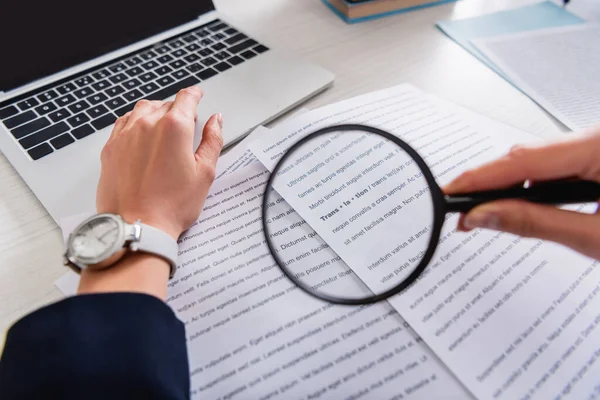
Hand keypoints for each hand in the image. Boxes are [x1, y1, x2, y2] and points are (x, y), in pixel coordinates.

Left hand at [79, 87, 221, 299]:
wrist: (138, 226)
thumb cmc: (171, 206)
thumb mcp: (205, 172)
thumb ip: (213, 140)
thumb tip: (216, 121)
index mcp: (175, 127)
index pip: (186, 98)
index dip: (195, 94)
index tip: (197, 95)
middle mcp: (147, 124)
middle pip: (165, 104)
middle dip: (177, 109)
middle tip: (186, 122)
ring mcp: (125, 135)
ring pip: (142, 110)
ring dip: (155, 112)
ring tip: (163, 126)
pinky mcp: (110, 148)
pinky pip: (123, 124)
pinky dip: (135, 123)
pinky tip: (140, 134)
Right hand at [444, 129, 599, 259]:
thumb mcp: (596, 237)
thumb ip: (538, 223)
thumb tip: (487, 215)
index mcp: (599, 147)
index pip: (524, 159)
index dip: (480, 178)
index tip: (450, 192)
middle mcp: (596, 140)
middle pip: (528, 158)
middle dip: (491, 187)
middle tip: (462, 213)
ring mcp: (595, 148)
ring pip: (539, 164)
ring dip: (511, 191)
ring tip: (486, 216)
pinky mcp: (596, 160)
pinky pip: (555, 169)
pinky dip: (533, 190)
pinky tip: (518, 207)